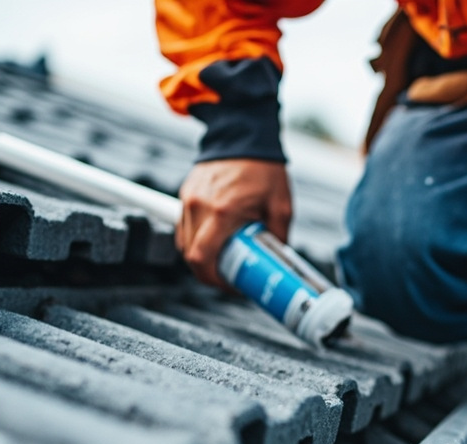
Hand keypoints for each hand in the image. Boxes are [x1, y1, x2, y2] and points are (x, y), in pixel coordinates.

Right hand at [176, 158, 292, 286]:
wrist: (243, 136)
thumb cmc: (264, 169)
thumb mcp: (281, 206)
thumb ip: (278, 237)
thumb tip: (276, 262)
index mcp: (222, 212)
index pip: (202, 259)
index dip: (214, 280)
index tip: (232, 286)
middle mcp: (199, 207)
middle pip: (190, 256)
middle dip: (209, 273)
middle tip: (231, 277)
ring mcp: (189, 200)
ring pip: (184, 243)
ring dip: (202, 257)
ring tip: (226, 258)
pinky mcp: (186, 194)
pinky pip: (185, 227)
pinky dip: (197, 240)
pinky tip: (216, 240)